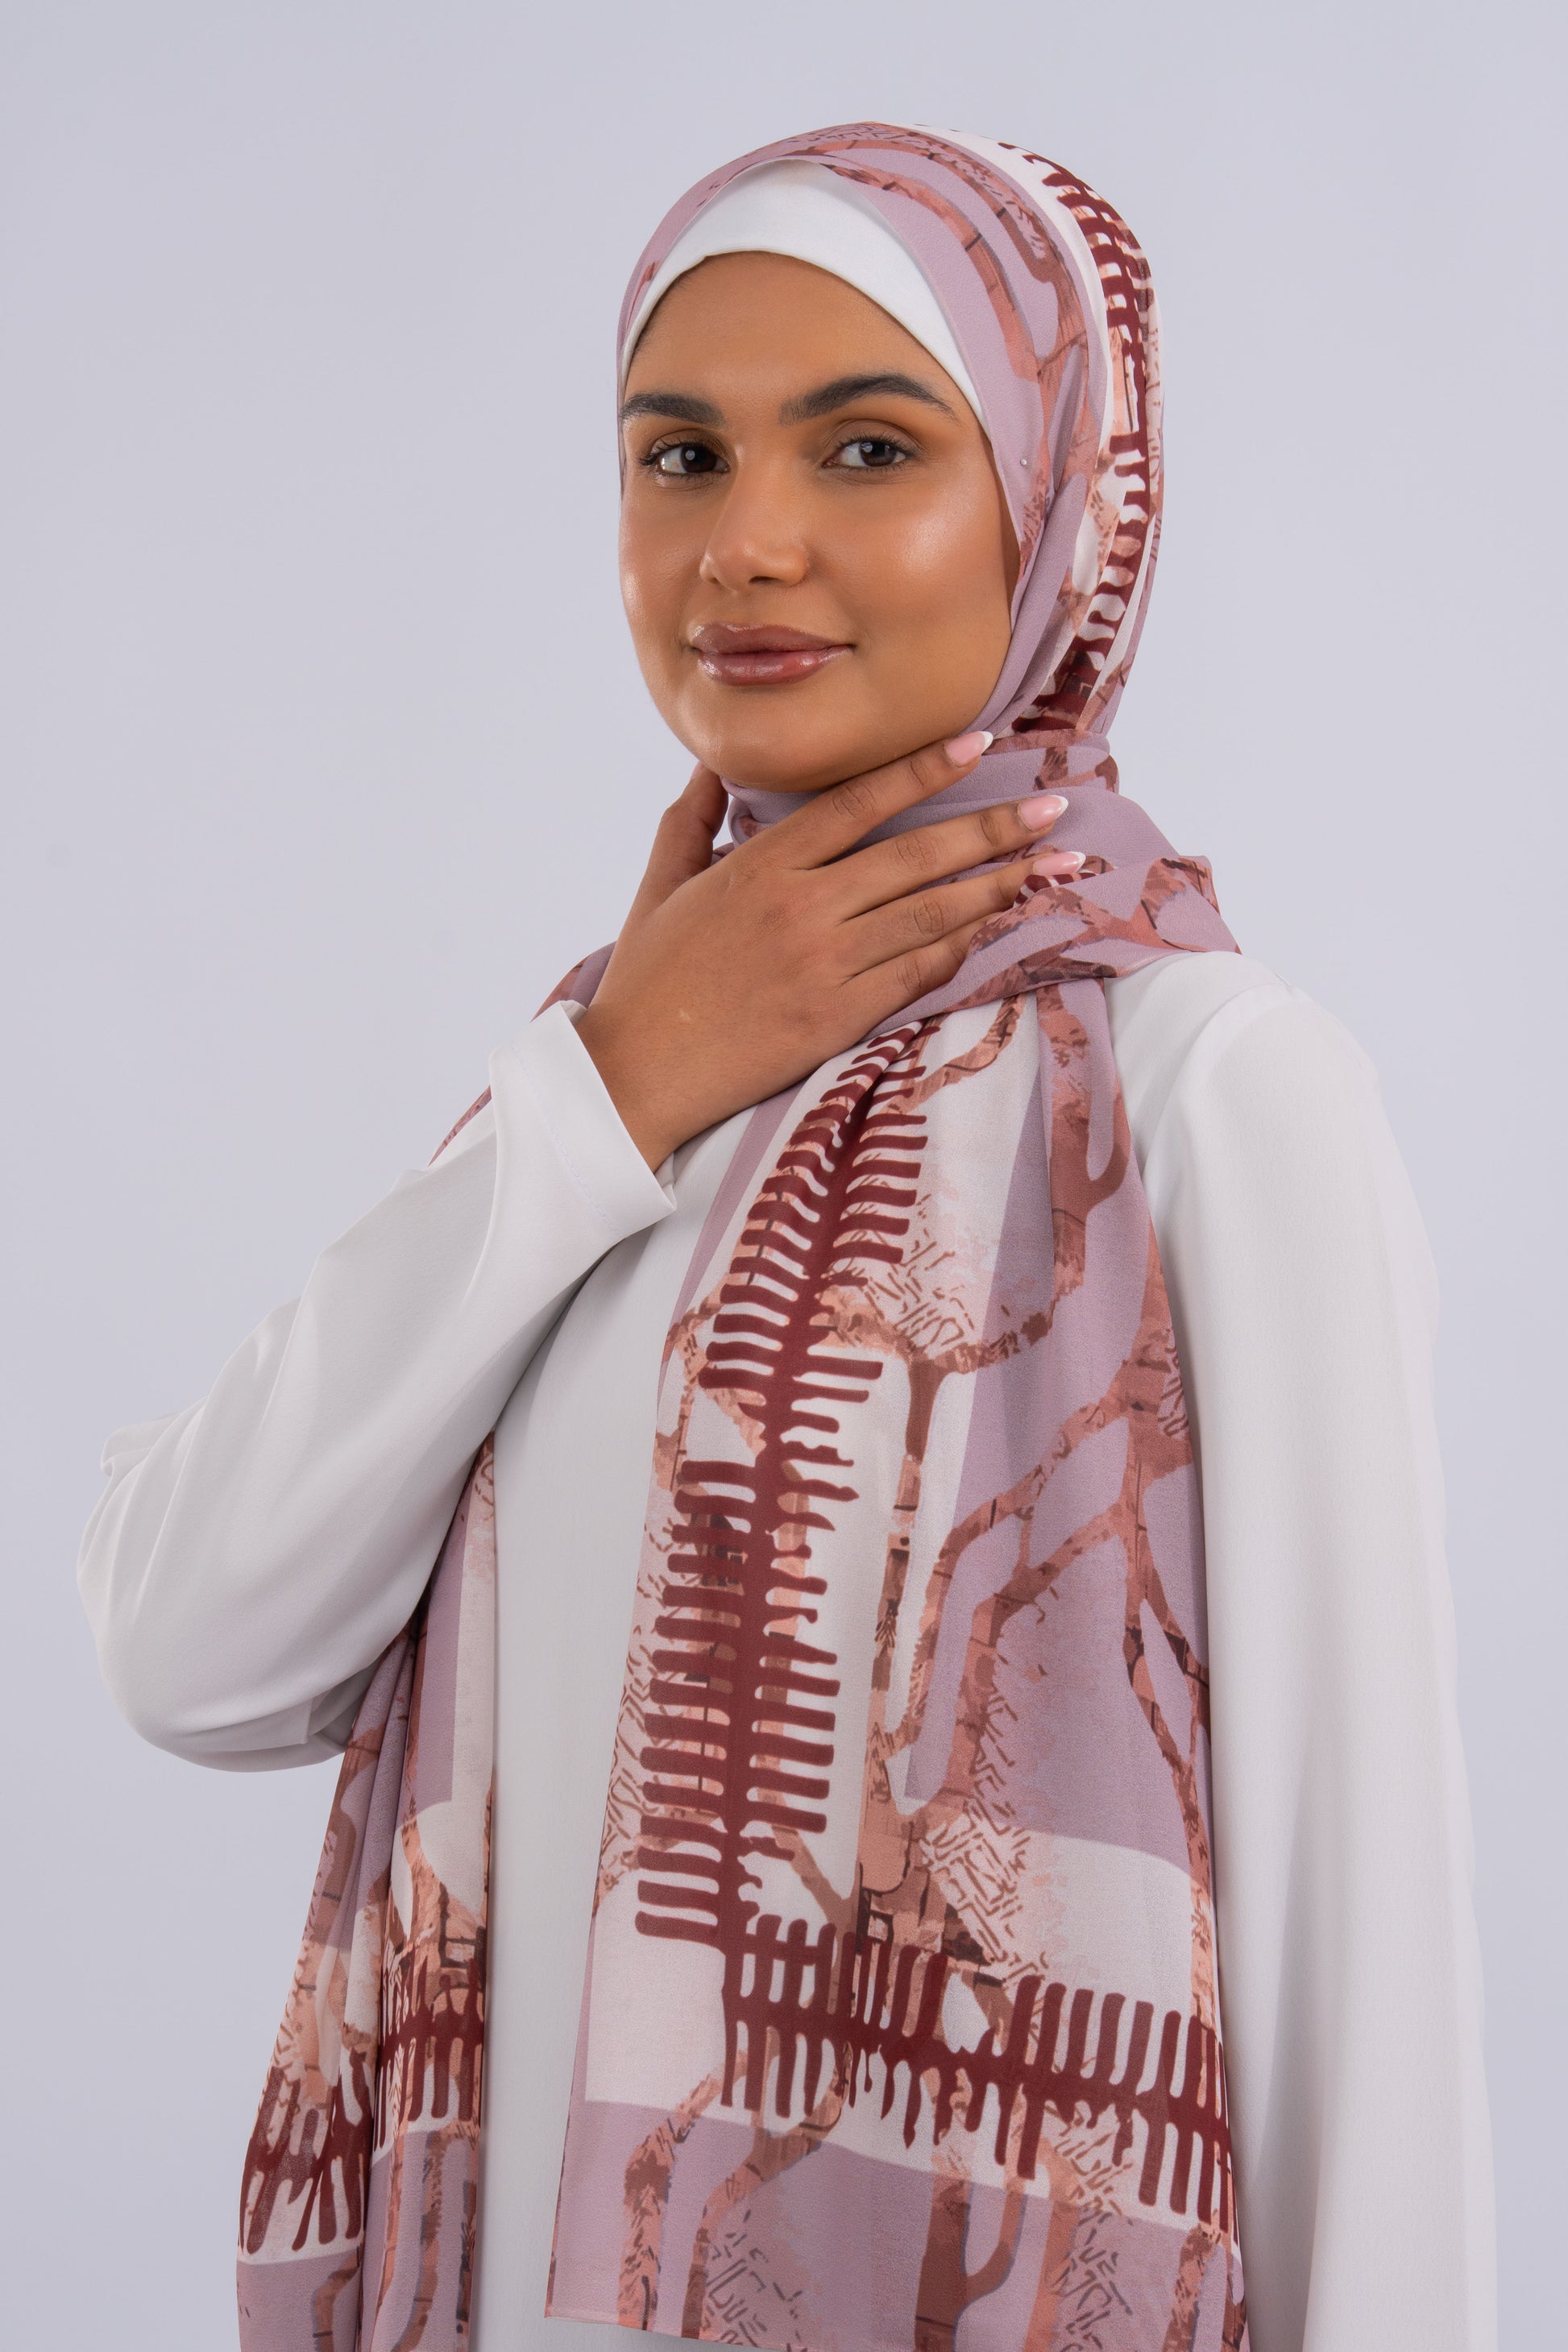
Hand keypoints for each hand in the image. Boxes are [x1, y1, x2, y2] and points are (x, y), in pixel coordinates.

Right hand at [573, 731, 1078, 1168]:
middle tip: (1054, 808)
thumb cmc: (647, 977)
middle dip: (993, 829)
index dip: (924, 771)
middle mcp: (802, 908)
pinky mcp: (838, 1018)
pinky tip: (1000, 928)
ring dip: (998, 887)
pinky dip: (962, 949)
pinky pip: (917, 975)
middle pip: (916, 857)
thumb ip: (692, 815)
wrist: (635, 1071)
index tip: (980, 744)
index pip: (860, 802)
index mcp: (762, 865)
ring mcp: (825, 965)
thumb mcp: (661, 881)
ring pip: (931, 915)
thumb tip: (712, 761)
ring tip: (1052, 866)